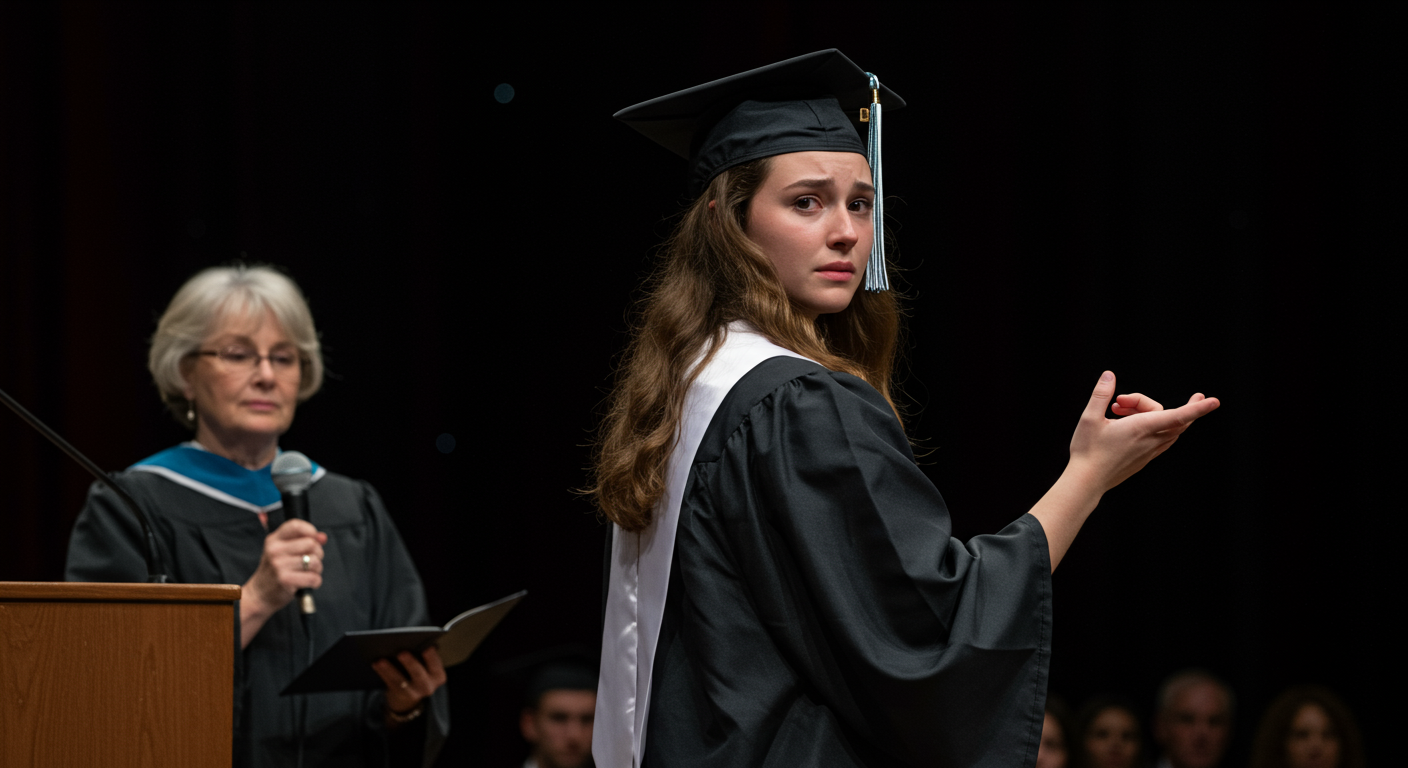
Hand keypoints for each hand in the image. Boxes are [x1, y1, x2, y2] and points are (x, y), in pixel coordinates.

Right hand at [244, 518, 325, 613]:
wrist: (259, 594)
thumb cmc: (275, 571)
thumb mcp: (283, 551)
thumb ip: (304, 540)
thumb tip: (323, 537)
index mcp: (274, 540)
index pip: (296, 525)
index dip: (311, 530)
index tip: (314, 539)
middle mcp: (275, 550)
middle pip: (311, 544)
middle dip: (318, 553)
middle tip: (310, 561)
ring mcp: (279, 565)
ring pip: (315, 561)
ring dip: (317, 569)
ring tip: (307, 572)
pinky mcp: (285, 580)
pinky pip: (313, 577)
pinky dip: (315, 581)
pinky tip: (308, 582)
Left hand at [373, 647, 446, 718]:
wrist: (407, 697)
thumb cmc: (417, 671)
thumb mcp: (424, 666)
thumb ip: (420, 655)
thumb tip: (405, 641)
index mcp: (438, 675)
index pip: (436, 665)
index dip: (432, 657)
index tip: (428, 647)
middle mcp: (428, 686)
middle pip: (419, 674)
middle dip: (410, 663)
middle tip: (402, 652)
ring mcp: (414, 694)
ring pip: (401, 681)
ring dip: (390, 669)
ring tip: (380, 659)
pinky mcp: (399, 696)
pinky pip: (390, 684)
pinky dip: (382, 672)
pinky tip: (375, 663)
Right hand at [1069, 371, 1220, 491]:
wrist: (1086, 481)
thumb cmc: (1087, 450)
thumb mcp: (1089, 418)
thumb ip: (1102, 395)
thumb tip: (1110, 375)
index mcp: (1141, 428)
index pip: (1177, 417)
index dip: (1197, 409)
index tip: (1214, 401)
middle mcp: (1150, 441)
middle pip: (1176, 420)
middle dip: (1186, 407)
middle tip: (1181, 396)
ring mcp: (1149, 452)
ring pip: (1171, 431)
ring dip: (1160, 415)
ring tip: (1120, 408)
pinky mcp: (1144, 459)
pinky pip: (1162, 441)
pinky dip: (1156, 427)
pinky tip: (1132, 423)